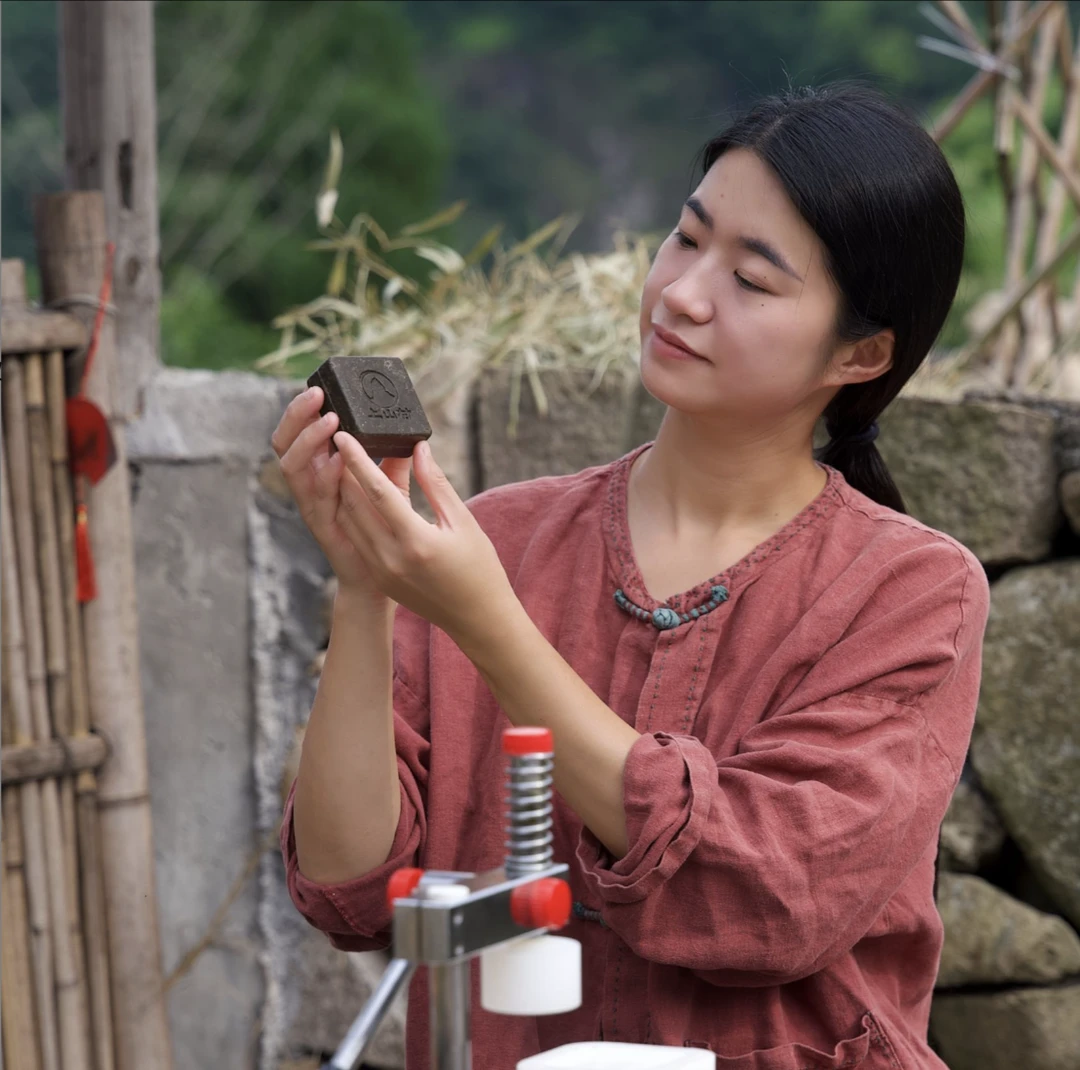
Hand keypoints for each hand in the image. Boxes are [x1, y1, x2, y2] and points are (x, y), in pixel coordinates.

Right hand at [270, 386, 411, 598]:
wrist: (378, 580)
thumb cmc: (383, 532)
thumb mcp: (391, 491)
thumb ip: (393, 463)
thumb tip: (410, 435)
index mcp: (320, 471)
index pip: (300, 432)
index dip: (302, 410)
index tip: (319, 386)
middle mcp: (309, 485)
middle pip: (285, 443)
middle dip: (296, 415)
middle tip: (316, 393)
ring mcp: (311, 505)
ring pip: (292, 466)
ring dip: (308, 439)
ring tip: (328, 419)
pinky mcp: (320, 525)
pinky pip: (315, 497)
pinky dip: (325, 475)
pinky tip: (338, 460)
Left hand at [331, 430, 517, 645]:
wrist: (477, 619)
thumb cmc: (479, 568)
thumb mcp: (463, 522)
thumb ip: (436, 484)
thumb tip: (418, 448)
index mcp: (416, 541)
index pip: (377, 492)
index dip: (357, 461)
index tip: (343, 435)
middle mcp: (391, 557)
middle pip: (354, 505)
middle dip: (344, 471)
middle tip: (341, 442)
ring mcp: (381, 571)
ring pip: (350, 521)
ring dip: (344, 492)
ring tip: (345, 463)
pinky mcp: (379, 577)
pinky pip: (357, 538)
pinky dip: (353, 514)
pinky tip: (357, 495)